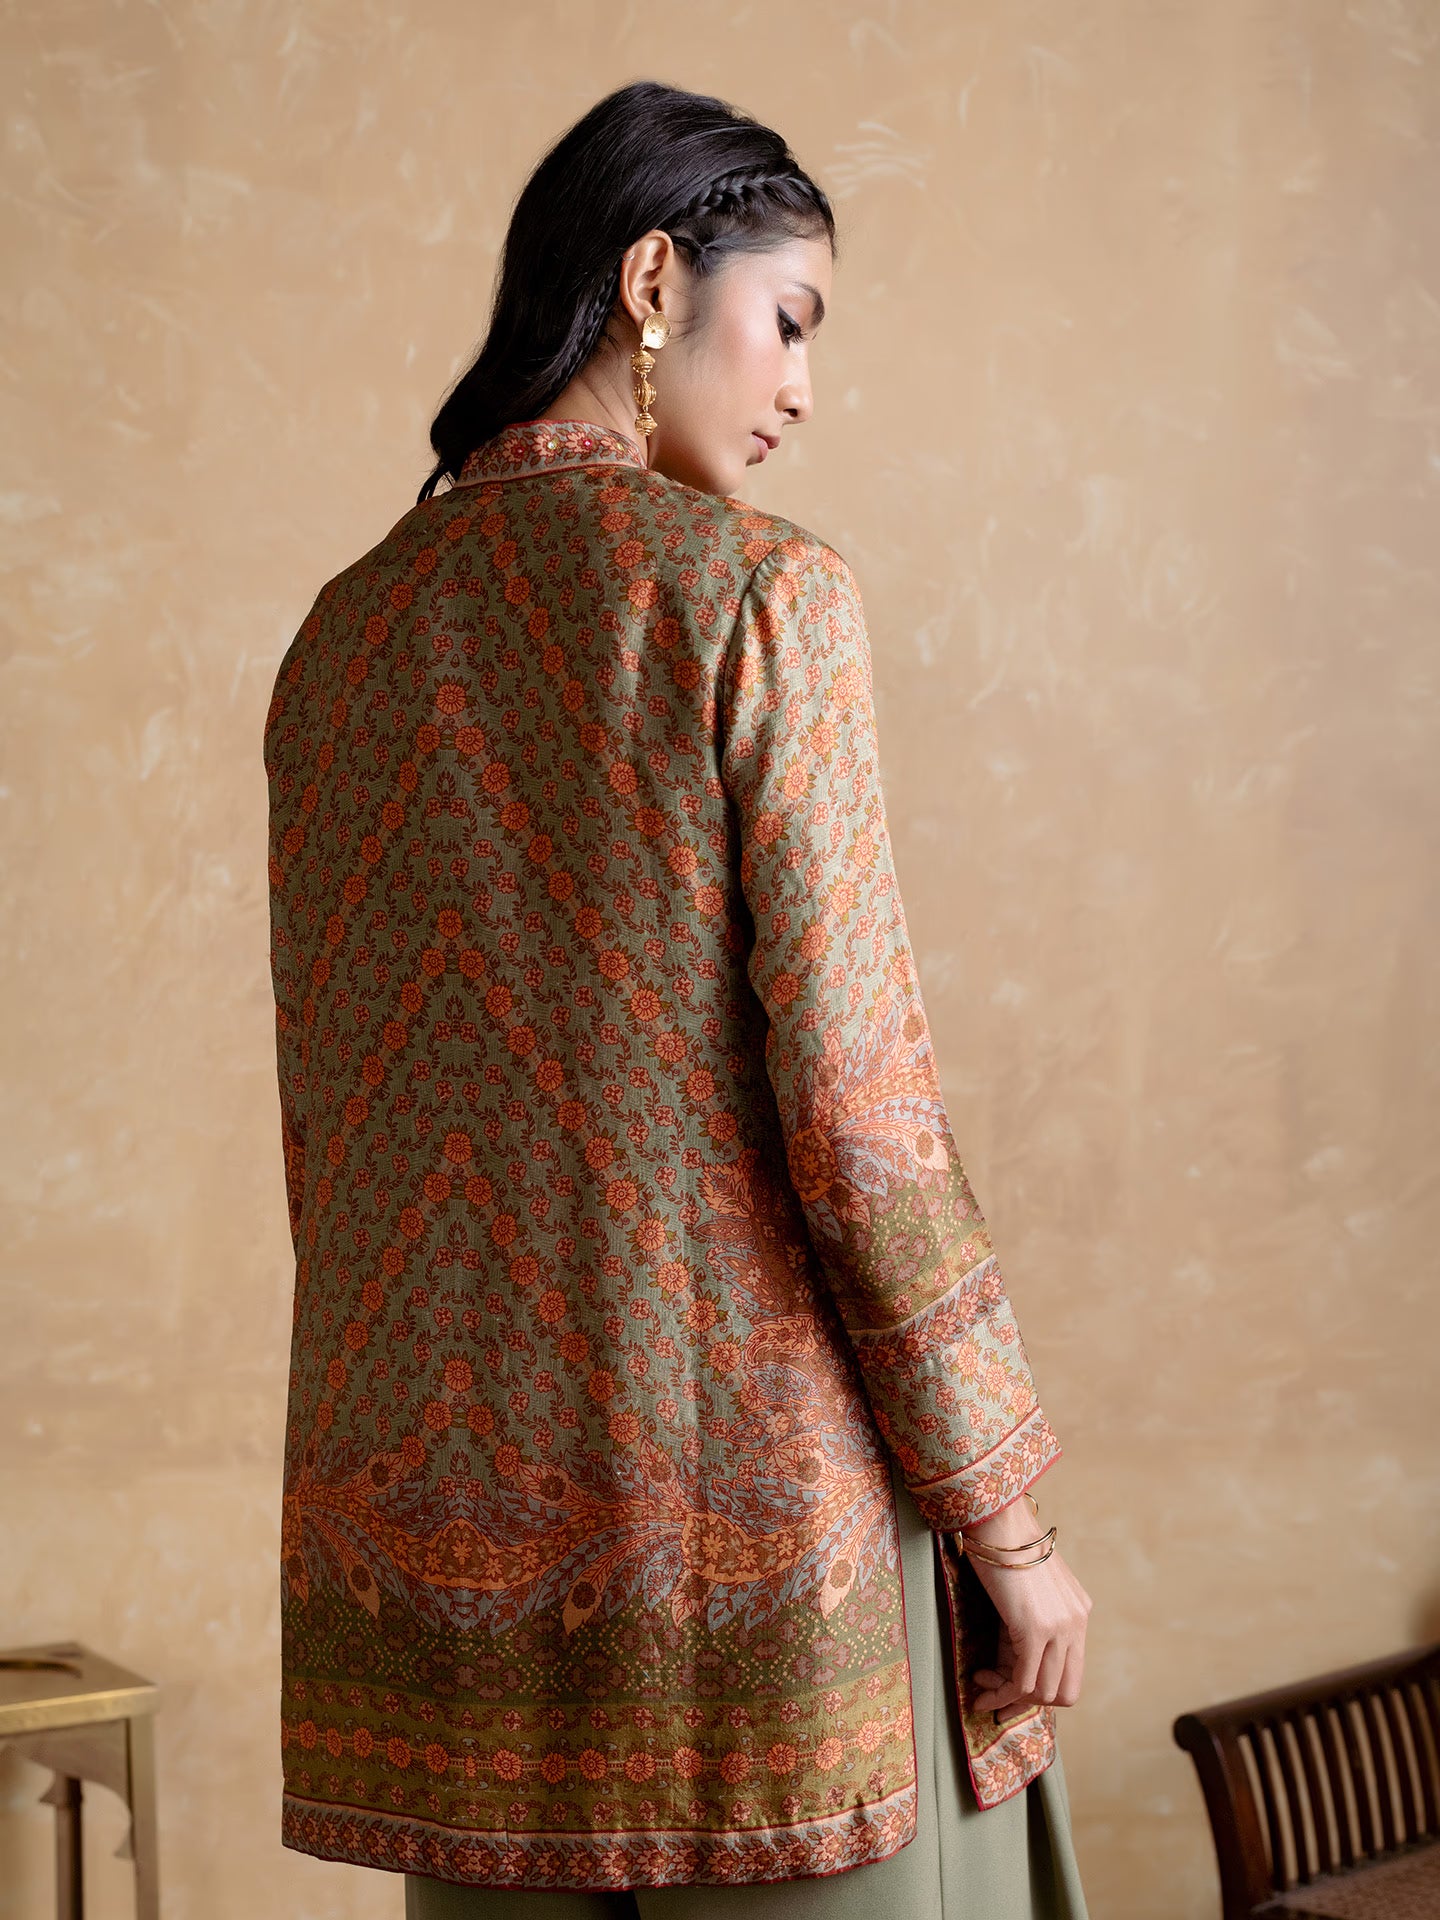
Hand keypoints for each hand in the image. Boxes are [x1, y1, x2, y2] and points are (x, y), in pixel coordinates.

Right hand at [965, 1543, 1090, 1714]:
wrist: (998, 1520)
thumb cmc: (1005, 1545)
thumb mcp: (1031, 1585)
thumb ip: (1035, 1615)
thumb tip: (1014, 1650)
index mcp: (1079, 1612)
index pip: (1071, 1671)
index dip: (1041, 1687)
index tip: (1008, 1686)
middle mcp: (1077, 1623)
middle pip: (1065, 1691)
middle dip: (1030, 1703)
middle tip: (998, 1699)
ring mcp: (1060, 1628)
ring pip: (1043, 1692)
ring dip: (1010, 1698)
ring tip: (982, 1688)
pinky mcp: (1036, 1630)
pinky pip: (1022, 1681)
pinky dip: (1001, 1693)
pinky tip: (980, 1686)